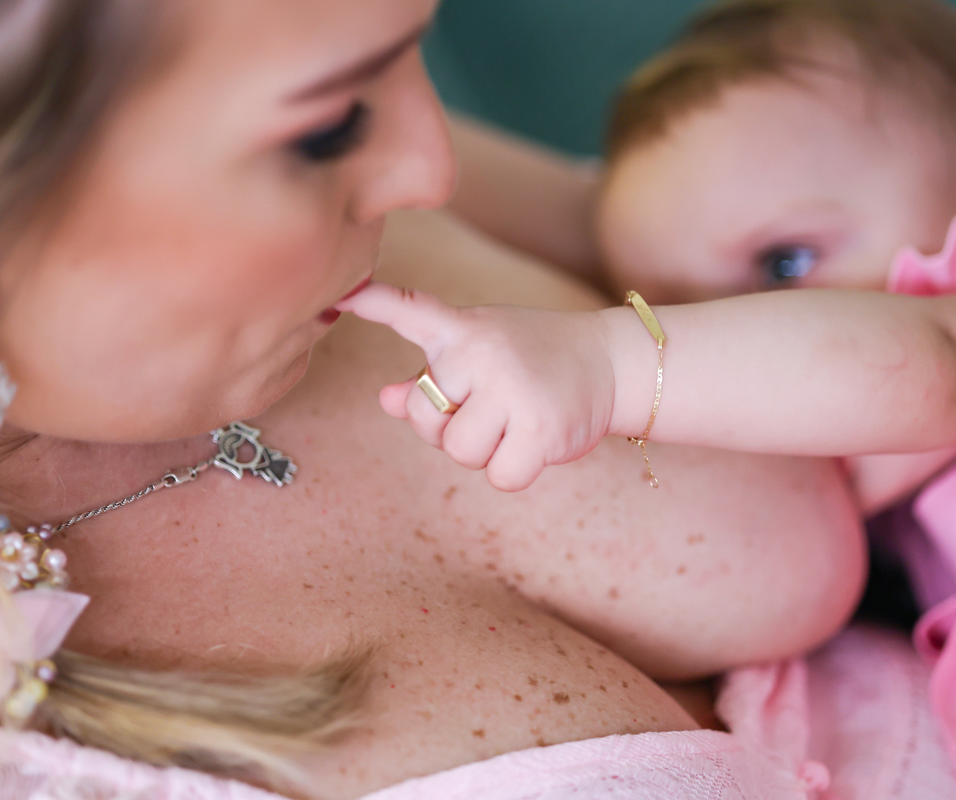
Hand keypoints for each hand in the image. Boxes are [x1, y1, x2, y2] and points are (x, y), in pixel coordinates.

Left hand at [337, 282, 617, 490]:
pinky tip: (534, 442)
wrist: (611, 362)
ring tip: (514, 423)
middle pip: (425, 417)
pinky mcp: (539, 426)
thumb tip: (386, 400)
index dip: (374, 303)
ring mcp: (511, 388)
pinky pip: (500, 475)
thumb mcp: (480, 353)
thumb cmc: (534, 359)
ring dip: (484, 452)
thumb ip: (431, 377)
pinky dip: (514, 470)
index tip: (344, 294)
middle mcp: (482, 352)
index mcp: (463, 329)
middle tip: (489, 410)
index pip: (411, 310)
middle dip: (448, 428)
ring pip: (461, 452)